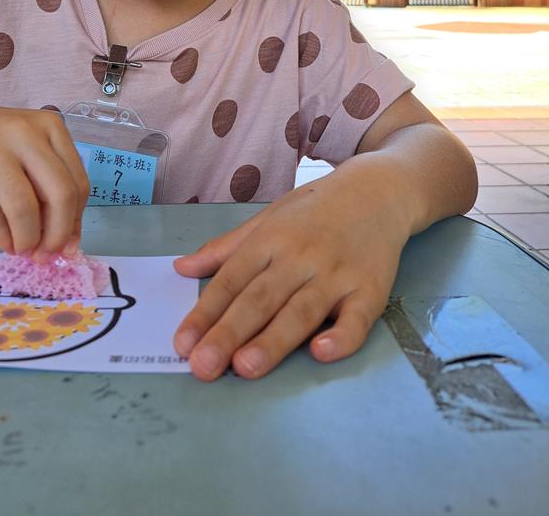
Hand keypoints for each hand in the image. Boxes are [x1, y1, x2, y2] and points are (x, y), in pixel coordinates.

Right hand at [0, 95, 88, 257]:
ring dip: (27, 239)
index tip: (66, 245)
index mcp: (51, 127)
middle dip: (56, 235)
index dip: (75, 222)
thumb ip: (52, 188)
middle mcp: (26, 133)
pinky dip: (2, 237)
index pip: (78, 183)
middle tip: (45, 254)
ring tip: (22, 249)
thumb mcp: (30, 151)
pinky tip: (4, 242)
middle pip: (59, 195)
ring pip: (24, 208)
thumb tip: (67, 244)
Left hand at [173, 159, 410, 380]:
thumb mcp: (267, 219)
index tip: (182, 343)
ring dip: (272, 341)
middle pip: (259, 299)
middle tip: (202, 366)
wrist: (378, 190)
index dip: (205, 313)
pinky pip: (357, 318)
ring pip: (300, 312)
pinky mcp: (371, 288)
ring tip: (244, 368)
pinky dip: (341, 337)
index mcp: (270, 239)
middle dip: (228, 334)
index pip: (231, 280)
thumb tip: (180, 267)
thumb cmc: (316, 209)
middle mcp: (299, 256)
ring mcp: (336, 273)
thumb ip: (226, 249)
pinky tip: (321, 354)